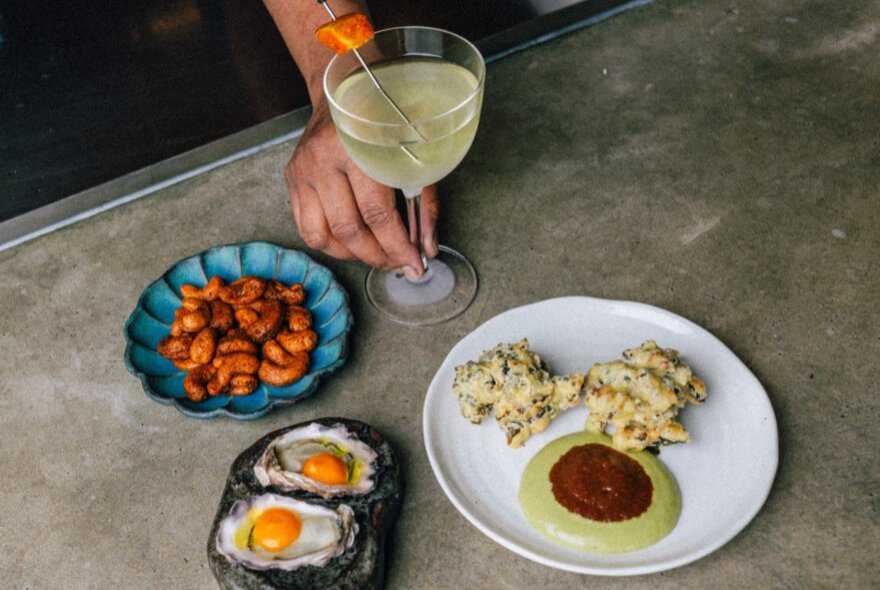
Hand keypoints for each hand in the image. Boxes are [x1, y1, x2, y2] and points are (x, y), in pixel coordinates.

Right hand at [285, 98, 439, 278]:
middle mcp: (323, 159)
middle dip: (378, 256)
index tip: (414, 264)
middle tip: (398, 264)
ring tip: (376, 255)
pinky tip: (352, 244)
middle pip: (349, 230)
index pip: (377, 214)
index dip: (397, 247)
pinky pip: (306, 228)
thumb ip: (422, 204)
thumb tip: (427, 247)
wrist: (349, 85)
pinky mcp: (292, 178)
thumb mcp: (415, 155)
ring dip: (353, 255)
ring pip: (322, 235)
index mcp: (357, 148)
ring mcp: (302, 170)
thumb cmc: (387, 120)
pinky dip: (330, 244)